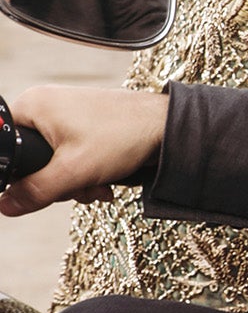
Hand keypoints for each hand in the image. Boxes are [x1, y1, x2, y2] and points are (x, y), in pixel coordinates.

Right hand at [0, 85, 167, 216]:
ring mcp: (65, 116)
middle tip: (77, 186)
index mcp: (33, 106)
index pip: (4, 146)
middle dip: (54, 183)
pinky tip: (103, 182)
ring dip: (73, 183)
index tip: (39, 186)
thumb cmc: (124, 135)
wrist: (167, 127)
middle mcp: (45, 107)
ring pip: (51, 164)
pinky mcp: (82, 127)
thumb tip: (4, 206)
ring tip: (96, 184)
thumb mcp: (72, 171)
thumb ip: (34, 192)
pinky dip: (84, 175)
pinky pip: (69, 158)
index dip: (18, 173)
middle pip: (29, 159)